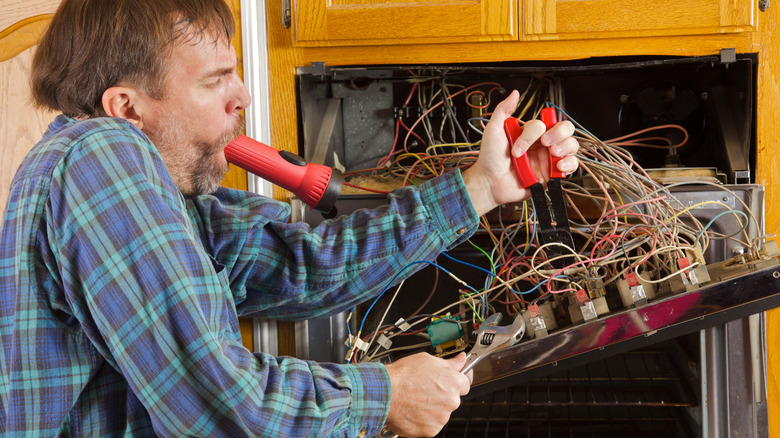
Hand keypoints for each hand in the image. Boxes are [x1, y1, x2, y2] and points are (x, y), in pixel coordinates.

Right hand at [383, 352, 471, 436]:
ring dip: (432, 408)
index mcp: (453, 382)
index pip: (465, 382)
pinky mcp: (431, 430)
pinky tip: (413, 409)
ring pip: (441, 412)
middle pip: (452, 399)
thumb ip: (448, 363)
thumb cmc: (403, 376)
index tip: (447, 381)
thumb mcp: (428, 360)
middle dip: (442, 395)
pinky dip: (423, 419)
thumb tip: (460, 359)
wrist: (386, 393)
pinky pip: (431, 424)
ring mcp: (442, 417)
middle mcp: (451, 401)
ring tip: (415, 399)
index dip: (453, 381)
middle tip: (424, 389)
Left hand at [462, 90, 579, 215]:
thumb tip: (514, 93)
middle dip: (559, 134)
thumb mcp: (493, 130)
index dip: (535, 132)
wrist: (490, 183)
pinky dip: (570, 164)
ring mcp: (549, 159)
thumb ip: (503, 110)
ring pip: (572, 145)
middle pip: (566, 129)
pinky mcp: (553, 174)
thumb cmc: (490, 158)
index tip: (520, 145)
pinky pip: (572, 166)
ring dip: (565, 147)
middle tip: (545, 144)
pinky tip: (558, 166)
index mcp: (532, 134)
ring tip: (553, 154)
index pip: (545, 123)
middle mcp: (543, 145)